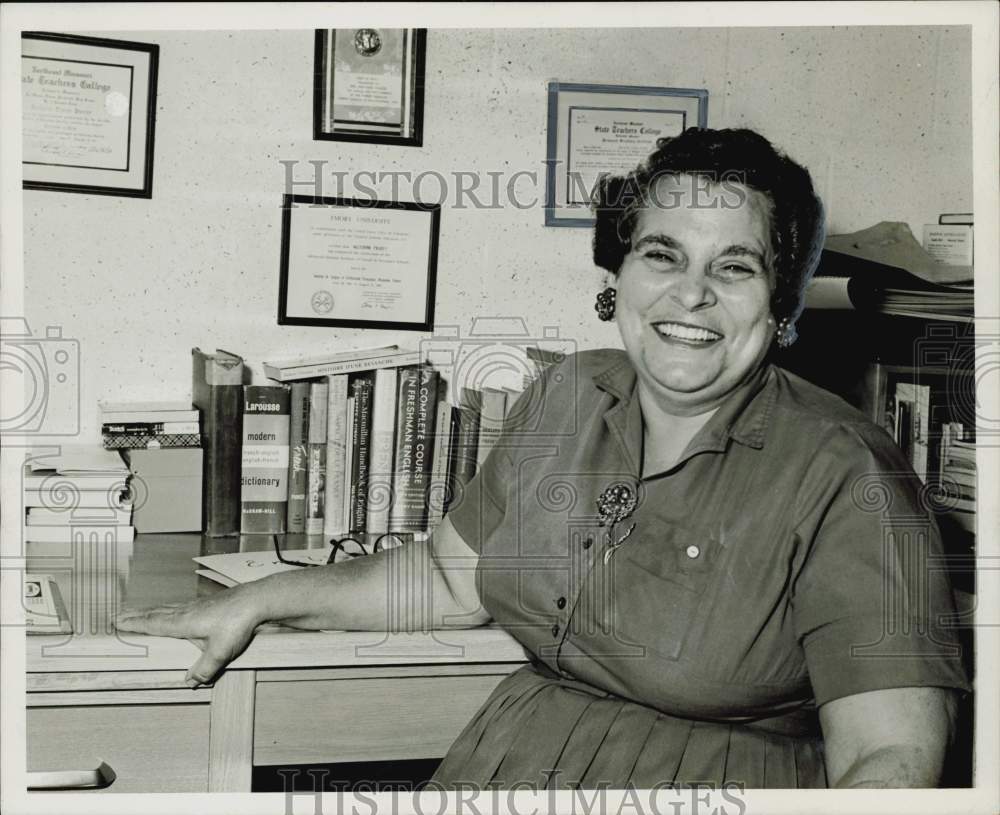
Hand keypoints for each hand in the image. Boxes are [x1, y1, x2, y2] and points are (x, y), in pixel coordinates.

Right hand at [115, 586, 262, 686]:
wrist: (256, 600)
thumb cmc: (237, 623)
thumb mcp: (220, 652)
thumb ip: (204, 669)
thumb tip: (190, 682)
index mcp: (183, 622)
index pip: (153, 624)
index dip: (134, 624)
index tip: (117, 622)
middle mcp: (186, 611)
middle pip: (155, 613)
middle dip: (136, 615)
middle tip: (118, 615)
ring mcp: (196, 605)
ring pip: (167, 608)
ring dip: (150, 611)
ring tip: (139, 613)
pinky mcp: (207, 604)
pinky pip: (180, 606)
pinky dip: (168, 608)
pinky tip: (172, 610)